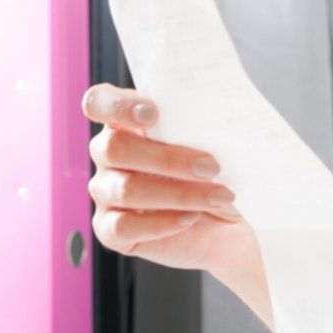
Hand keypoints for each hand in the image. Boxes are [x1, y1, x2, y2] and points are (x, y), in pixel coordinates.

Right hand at [85, 83, 256, 274]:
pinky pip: (122, 227)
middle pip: (113, 148)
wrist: (234, 223)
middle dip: (168, 158)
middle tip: (212, 167)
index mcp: (127, 121)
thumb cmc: (222, 172)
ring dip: (178, 194)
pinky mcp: (110, 230)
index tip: (153, 114)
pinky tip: (190, 218)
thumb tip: (208, 114)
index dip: (117, 106)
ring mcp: (106, 193)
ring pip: (125, 190)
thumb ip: (201, 123)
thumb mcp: (219, 142)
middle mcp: (108, 154)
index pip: (98, 102)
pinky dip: (162, 223)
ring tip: (217, 197)